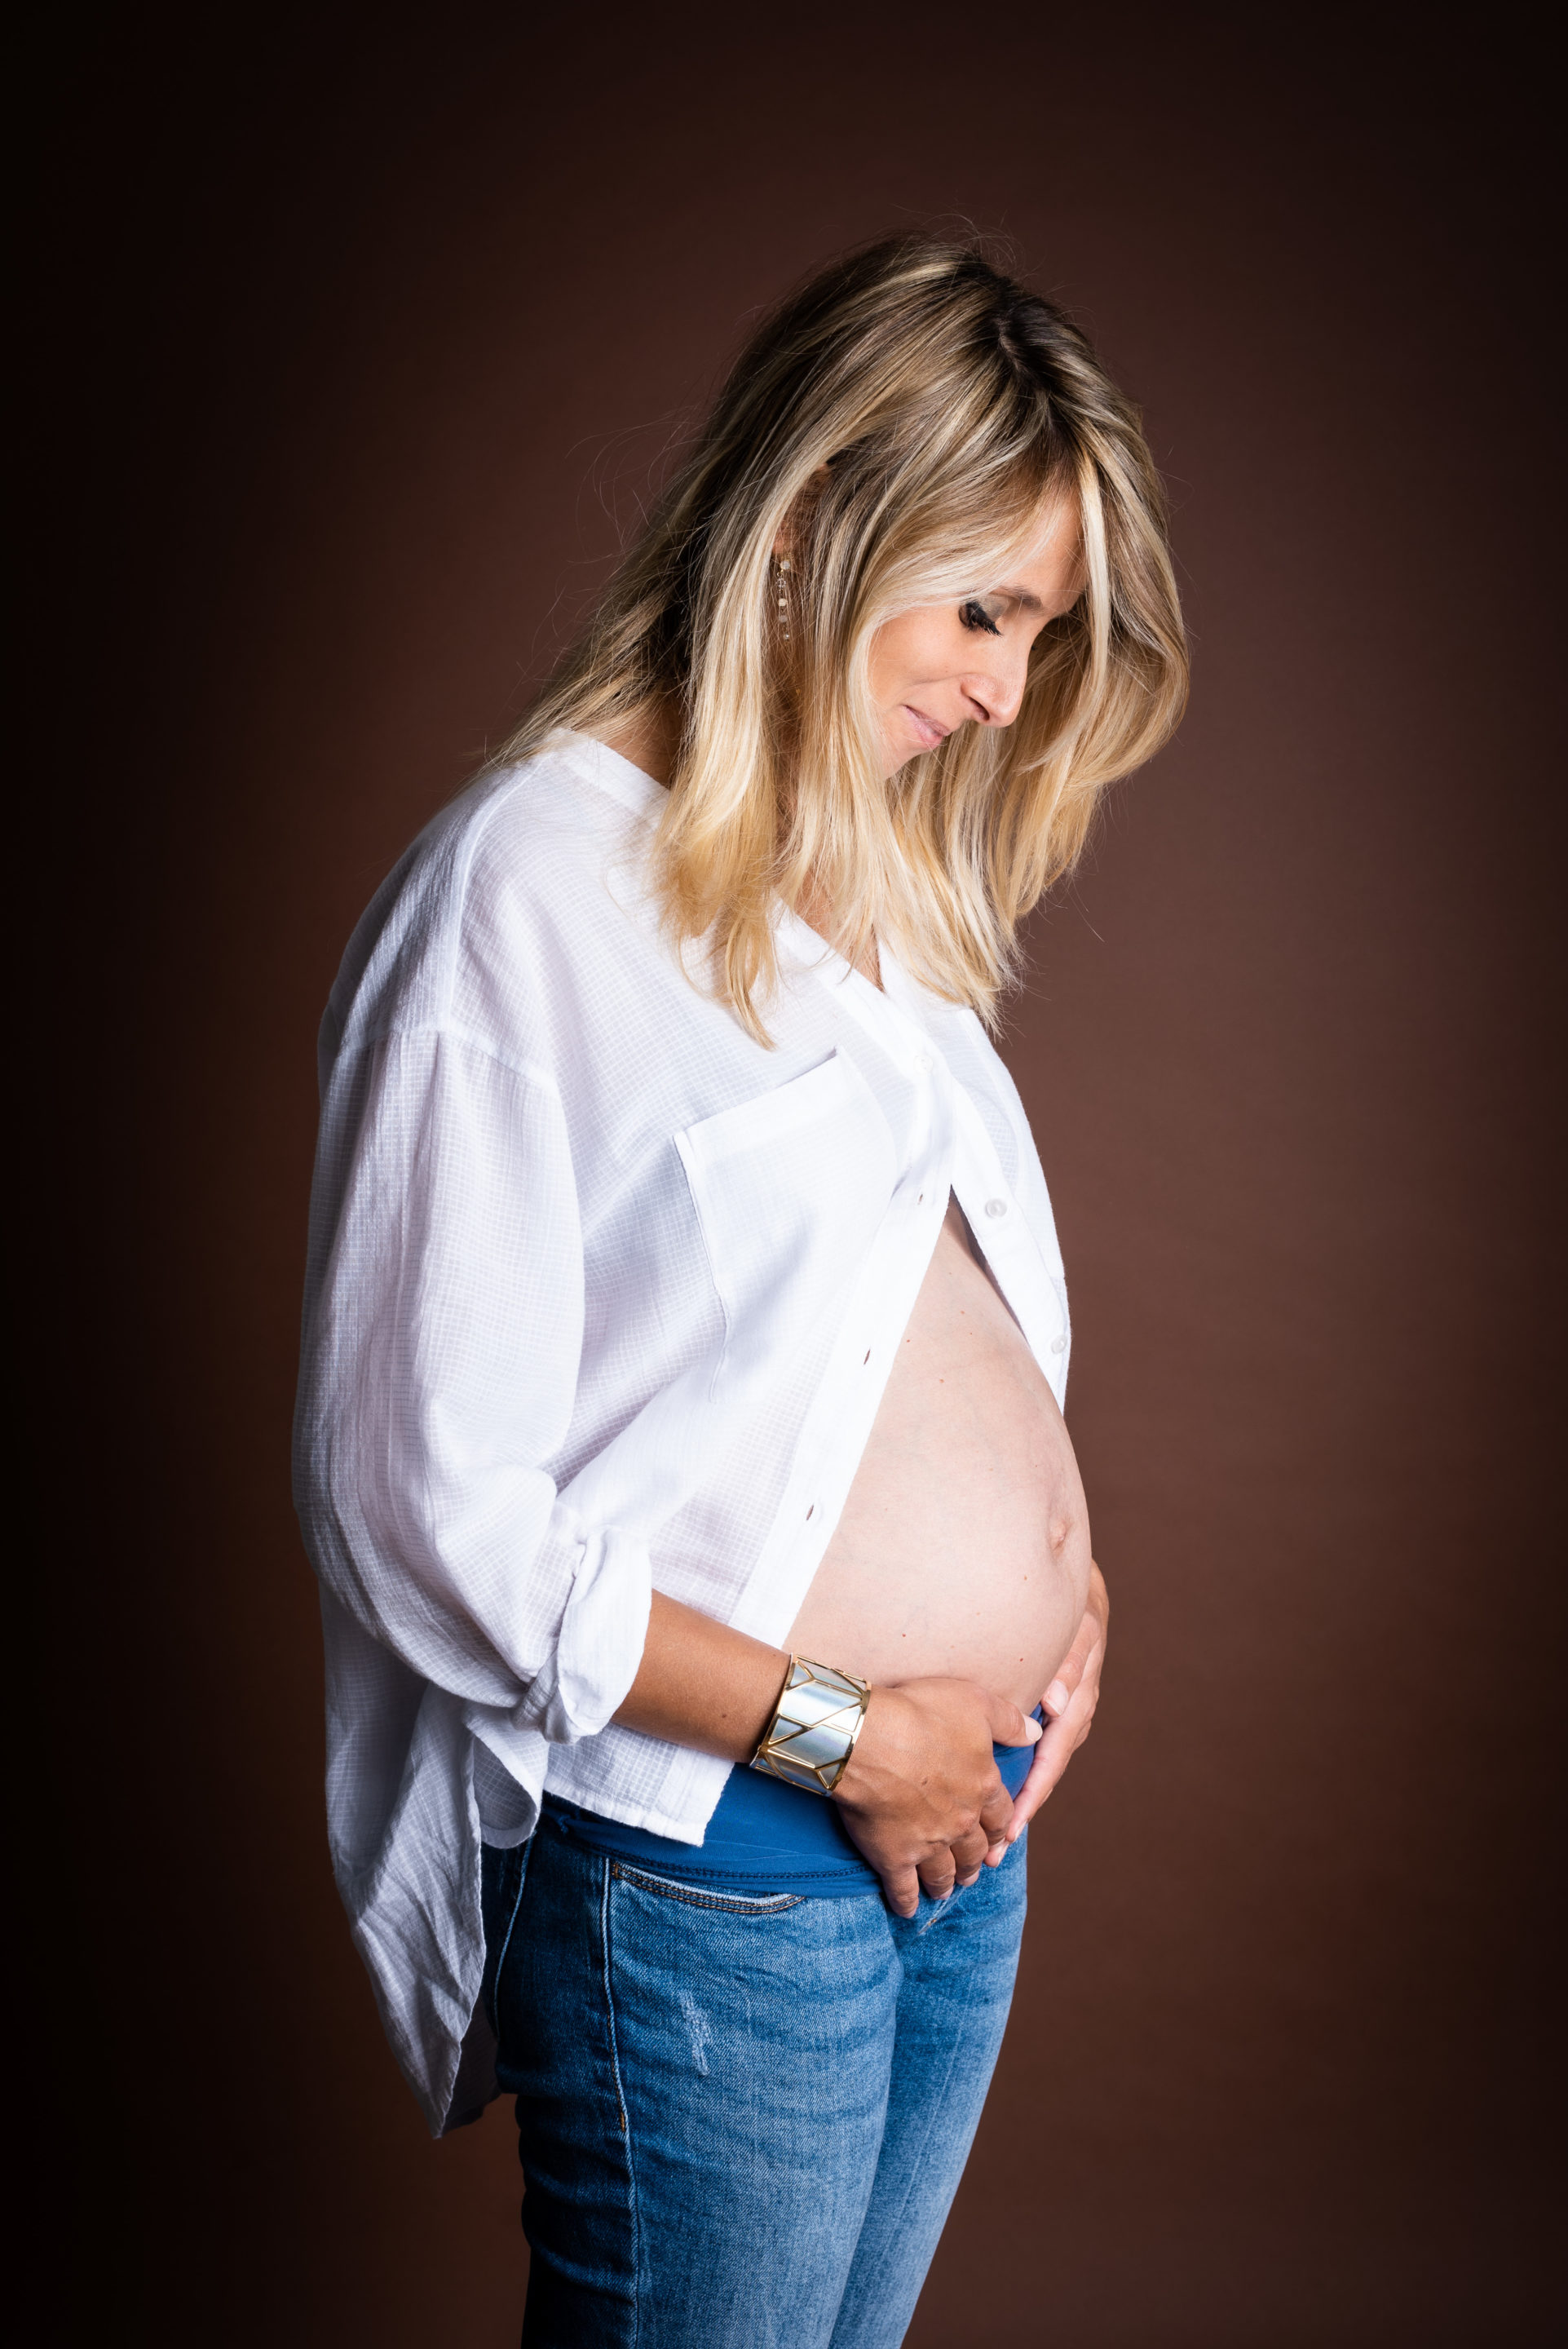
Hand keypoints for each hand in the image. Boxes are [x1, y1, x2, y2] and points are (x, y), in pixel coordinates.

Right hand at [833, 1676, 1040, 1916]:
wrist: (870, 1738)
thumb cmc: (922, 1713)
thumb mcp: (975, 1702)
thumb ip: (1010, 1720)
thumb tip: (1038, 1733)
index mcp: (983, 1786)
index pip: (1001, 1813)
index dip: (1000, 1826)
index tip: (1000, 1836)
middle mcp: (962, 1821)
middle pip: (975, 1848)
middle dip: (975, 1860)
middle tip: (973, 1869)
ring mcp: (929, 1843)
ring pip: (944, 1872)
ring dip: (948, 1882)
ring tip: (946, 1888)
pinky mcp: (894, 1857)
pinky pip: (903, 1888)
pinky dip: (907, 1901)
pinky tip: (907, 1909)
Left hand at [993, 1560, 1108, 1854]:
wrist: (1082, 1604)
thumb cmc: (1077, 1618)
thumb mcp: (1078, 1636)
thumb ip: (1068, 1667)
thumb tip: (1058, 1705)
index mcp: (1077, 1710)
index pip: (1050, 1763)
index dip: (1029, 1799)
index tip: (1008, 1830)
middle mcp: (1069, 1723)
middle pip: (1041, 1778)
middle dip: (1017, 1815)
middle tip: (990, 1853)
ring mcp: (1059, 1723)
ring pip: (1035, 1770)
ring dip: (1013, 1801)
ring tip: (987, 1840)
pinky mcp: (1046, 1718)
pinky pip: (1029, 1753)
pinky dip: (1013, 1777)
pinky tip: (991, 1796)